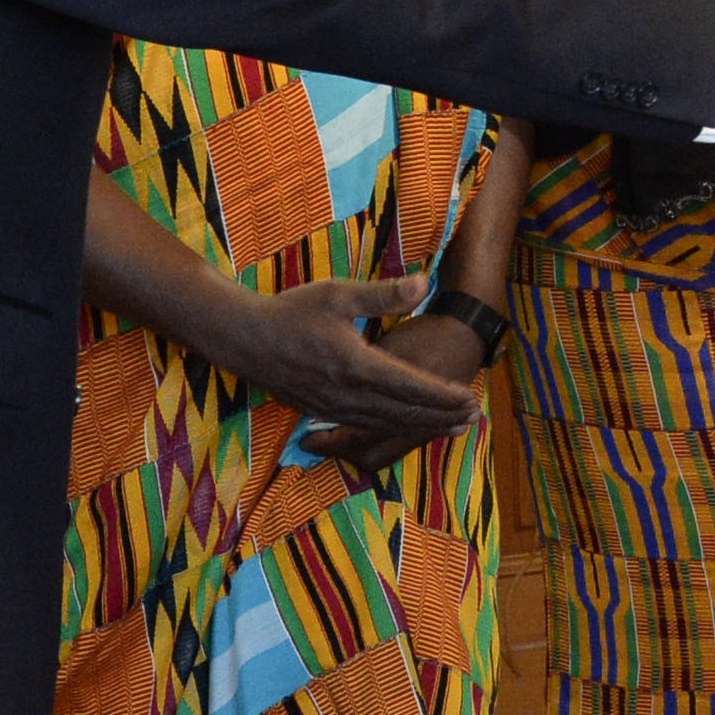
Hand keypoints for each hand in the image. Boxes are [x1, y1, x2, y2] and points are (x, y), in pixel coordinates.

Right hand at [187, 273, 476, 451]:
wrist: (242, 339)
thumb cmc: (291, 311)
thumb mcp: (338, 294)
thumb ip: (383, 294)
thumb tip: (423, 284)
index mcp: (356, 364)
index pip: (410, 386)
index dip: (443, 396)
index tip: (470, 398)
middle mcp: (347, 394)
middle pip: (404, 412)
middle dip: (441, 417)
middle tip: (472, 419)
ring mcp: (333, 408)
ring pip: (385, 424)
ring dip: (421, 427)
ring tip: (451, 428)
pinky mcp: (321, 412)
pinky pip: (364, 428)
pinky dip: (392, 429)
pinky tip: (404, 428)